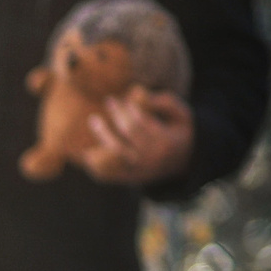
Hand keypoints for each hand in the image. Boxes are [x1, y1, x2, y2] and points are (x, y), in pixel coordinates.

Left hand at [74, 86, 194, 187]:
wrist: (182, 164)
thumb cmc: (178, 132)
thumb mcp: (181, 115)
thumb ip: (163, 102)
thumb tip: (136, 92)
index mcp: (164, 144)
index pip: (137, 126)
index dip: (124, 111)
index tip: (116, 98)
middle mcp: (149, 160)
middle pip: (125, 138)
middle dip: (115, 117)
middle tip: (109, 101)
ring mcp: (137, 172)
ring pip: (113, 159)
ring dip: (102, 137)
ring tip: (94, 120)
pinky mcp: (128, 178)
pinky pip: (107, 174)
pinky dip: (95, 162)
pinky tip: (88, 147)